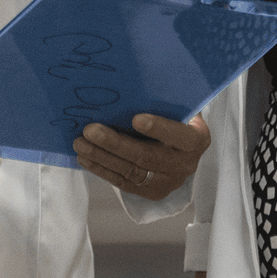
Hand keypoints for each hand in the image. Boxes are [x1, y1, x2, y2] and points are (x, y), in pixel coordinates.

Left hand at [73, 113, 208, 200]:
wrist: (183, 148)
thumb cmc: (177, 118)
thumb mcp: (180, 109)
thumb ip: (165, 101)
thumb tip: (133, 85)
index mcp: (196, 139)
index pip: (179, 135)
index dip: (159, 128)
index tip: (135, 118)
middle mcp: (184, 164)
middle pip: (147, 157)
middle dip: (116, 144)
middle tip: (90, 130)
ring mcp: (167, 182)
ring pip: (131, 171)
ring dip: (102, 157)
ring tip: (80, 144)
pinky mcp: (151, 192)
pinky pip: (123, 182)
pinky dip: (102, 169)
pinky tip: (85, 158)